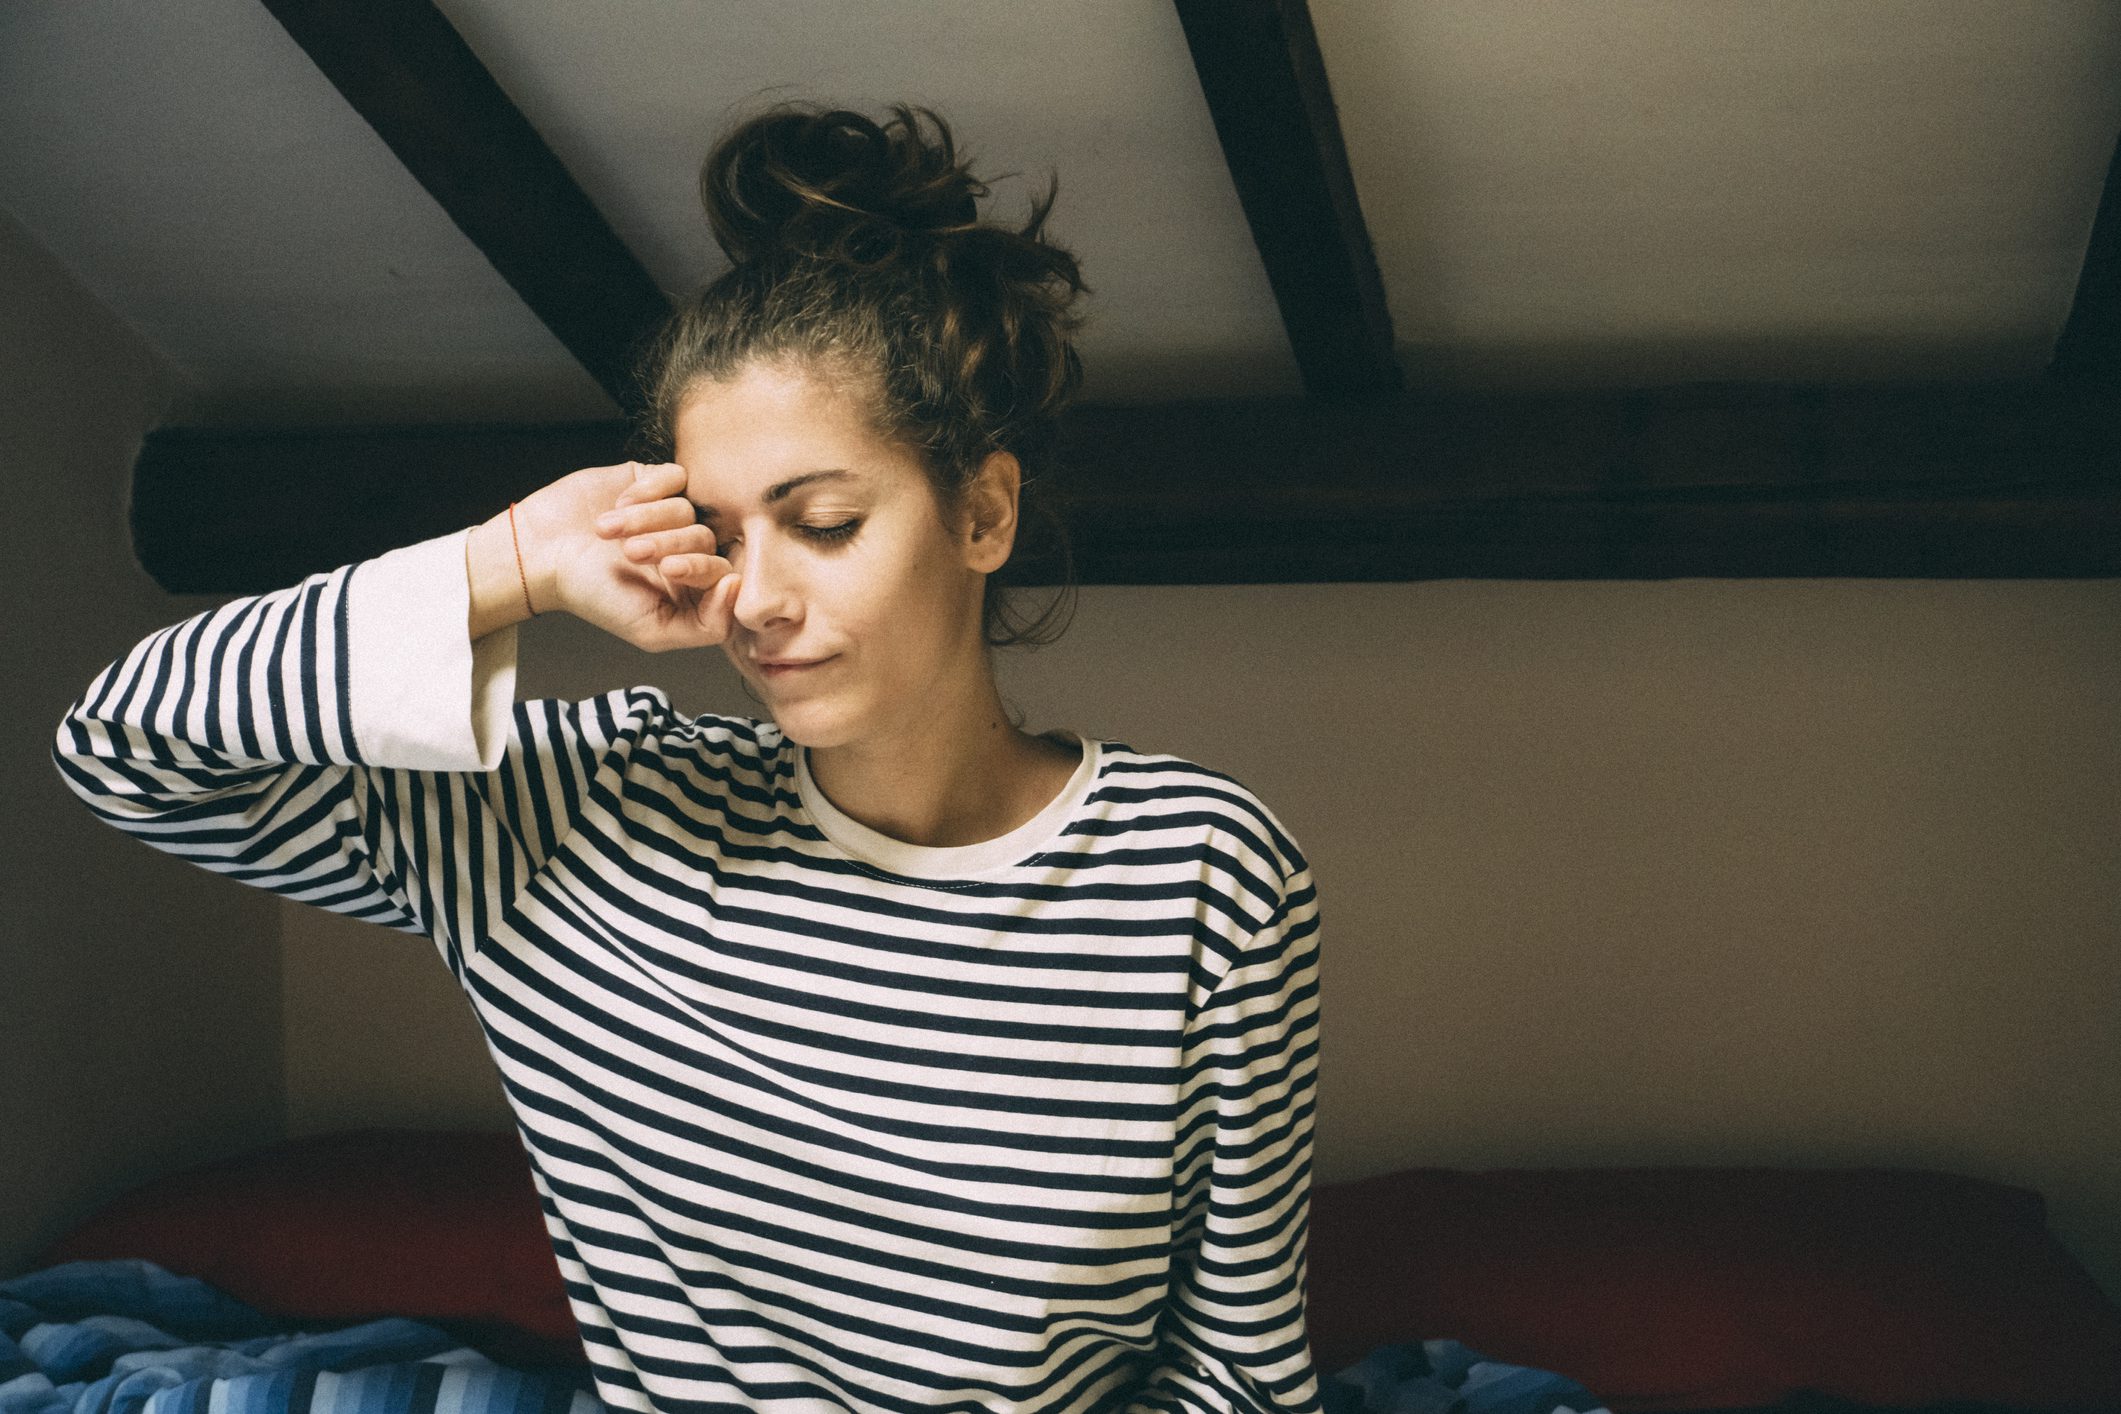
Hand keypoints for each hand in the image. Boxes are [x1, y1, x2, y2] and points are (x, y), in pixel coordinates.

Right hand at [521, 460, 741, 651]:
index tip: (669, 570)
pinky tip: (616, 504)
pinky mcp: (653, 482)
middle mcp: (686, 549)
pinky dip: (646, 492)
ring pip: (686, 508)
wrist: (541, 554)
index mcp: (692, 587)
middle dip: (668, 544)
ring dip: (645, 519)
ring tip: (606, 532)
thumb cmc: (593, 595)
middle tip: (631, 553)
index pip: (726, 573)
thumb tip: (739, 587)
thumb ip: (707, 625)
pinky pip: (676, 477)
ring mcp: (671, 514)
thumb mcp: (652, 631)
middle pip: (706, 538)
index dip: (702, 568)